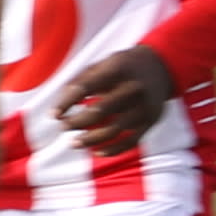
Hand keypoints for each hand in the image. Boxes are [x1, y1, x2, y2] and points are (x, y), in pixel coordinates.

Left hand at [51, 46, 178, 153]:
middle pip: (100, 111)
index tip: (54, 115)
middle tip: (63, 127)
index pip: (86, 87)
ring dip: (90, 139)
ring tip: (74, 142)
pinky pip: (131, 141)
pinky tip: (96, 151)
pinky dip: (112, 149)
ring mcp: (144, 106)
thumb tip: (60, 105)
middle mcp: (133, 88)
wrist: (161, 67)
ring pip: (114, 130)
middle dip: (77, 122)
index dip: (67, 102)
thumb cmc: (123, 66)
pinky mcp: (151, 121)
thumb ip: (82, 80)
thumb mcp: (104, 64)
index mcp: (118, 69)